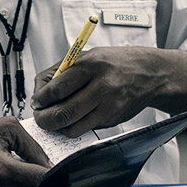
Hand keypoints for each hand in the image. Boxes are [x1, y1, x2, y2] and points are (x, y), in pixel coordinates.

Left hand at [31, 46, 170, 136]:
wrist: (150, 74)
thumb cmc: (114, 63)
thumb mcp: (88, 57)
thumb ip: (62, 73)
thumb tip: (39, 95)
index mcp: (90, 66)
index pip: (56, 89)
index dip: (40, 99)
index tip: (37, 103)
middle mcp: (100, 86)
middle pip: (62, 113)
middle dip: (44, 119)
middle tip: (40, 118)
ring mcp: (108, 106)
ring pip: (72, 127)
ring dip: (58, 127)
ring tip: (55, 120)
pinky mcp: (113, 120)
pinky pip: (85, 129)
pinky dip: (74, 128)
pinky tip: (73, 119)